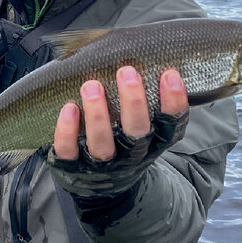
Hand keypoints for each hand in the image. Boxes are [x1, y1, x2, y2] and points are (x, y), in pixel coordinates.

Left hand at [48, 66, 189, 201]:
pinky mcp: (74, 168)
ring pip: (102, 144)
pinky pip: (69, 151)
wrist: (105, 190)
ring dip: (98, 115)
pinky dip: (67, 131)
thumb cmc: (126, 144)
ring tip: (92, 85)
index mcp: (154, 143)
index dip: (174, 102)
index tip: (169, 74)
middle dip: (133, 102)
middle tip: (127, 71)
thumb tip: (141, 52)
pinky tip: (68, 107)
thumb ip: (146, 99)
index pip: (172, 125)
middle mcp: (132, 156)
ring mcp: (102, 165)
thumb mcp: (145, 129)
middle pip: (137, 132)